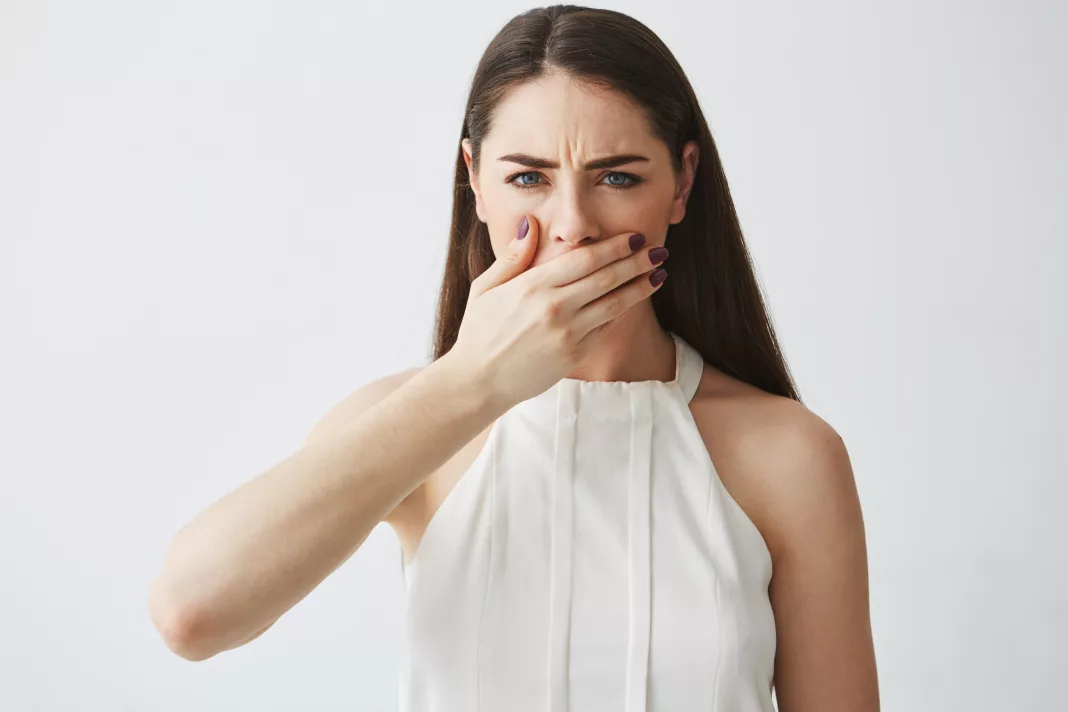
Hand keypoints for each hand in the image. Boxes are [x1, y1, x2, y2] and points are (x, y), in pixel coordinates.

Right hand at [448, 213, 668, 406]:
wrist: (479, 381)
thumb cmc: (479, 331)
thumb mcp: (485, 288)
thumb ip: (512, 256)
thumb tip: (531, 224)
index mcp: (532, 286)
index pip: (584, 259)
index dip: (614, 247)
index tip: (634, 237)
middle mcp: (554, 308)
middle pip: (607, 278)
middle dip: (637, 262)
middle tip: (659, 249)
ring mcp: (567, 334)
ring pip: (614, 304)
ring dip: (640, 287)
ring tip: (659, 274)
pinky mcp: (574, 355)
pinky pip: (604, 328)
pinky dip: (622, 311)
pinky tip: (634, 299)